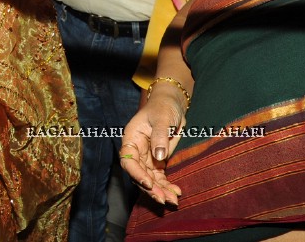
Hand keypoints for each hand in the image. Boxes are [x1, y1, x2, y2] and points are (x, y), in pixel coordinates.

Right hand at [119, 89, 186, 204]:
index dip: (136, 173)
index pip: (128, 160)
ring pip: (149, 178)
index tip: (149, 183)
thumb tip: (159, 157)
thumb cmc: (163, 107)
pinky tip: (176, 192)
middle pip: (139, 174)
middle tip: (164, 199)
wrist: (172, 105)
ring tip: (172, 200)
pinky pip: (159, 177)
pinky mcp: (157, 161)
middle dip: (151, 188)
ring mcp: (147, 157)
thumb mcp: (162, 118)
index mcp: (131, 139)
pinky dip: (166, 186)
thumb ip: (159, 136)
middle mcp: (137, 151)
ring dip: (160, 190)